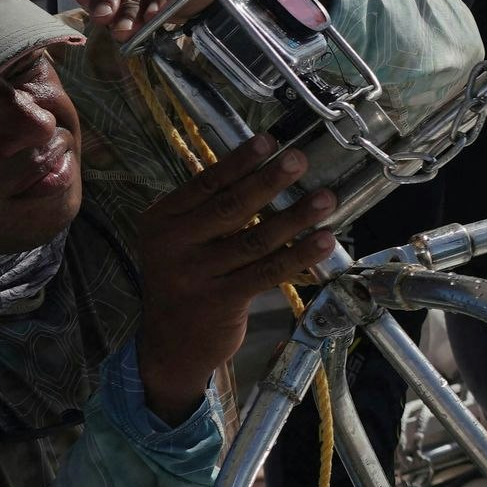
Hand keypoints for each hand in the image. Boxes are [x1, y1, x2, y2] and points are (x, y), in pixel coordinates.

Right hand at [130, 135, 339, 421]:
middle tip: (299, 161)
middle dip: (269, 181)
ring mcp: (194, 276)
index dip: (239, 161)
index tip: (269, 141)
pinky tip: (322, 241)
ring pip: (254, 240)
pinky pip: (267, 273)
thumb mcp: (180, 242)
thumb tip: (268, 172)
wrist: (170, 345)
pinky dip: (298, 256)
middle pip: (230, 207)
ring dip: (294, 218)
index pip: (205, 183)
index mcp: (161, 221)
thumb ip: (209, 211)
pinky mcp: (219, 302)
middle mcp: (172, 246)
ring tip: (325, 199)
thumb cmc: (187, 280)